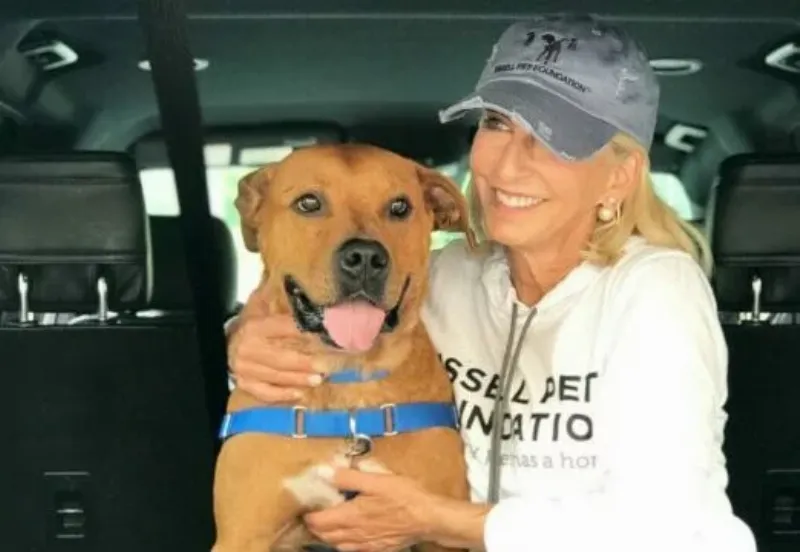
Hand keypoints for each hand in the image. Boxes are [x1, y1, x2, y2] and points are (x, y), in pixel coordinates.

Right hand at [227, 314, 320, 402]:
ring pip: (276, 376)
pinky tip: (299, 394)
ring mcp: (244, 368)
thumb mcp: (267, 314)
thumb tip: (321, 320)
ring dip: (299, 379)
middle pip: (282, 358)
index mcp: (256, 326)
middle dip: (306, 363)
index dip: (306, 333)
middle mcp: (248, 348)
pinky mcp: (244, 383)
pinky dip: (283, 394)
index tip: (326, 337)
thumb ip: (289, 318)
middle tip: (326, 367)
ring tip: (318, 379)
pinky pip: (266, 392)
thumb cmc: (255, 328)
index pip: (285, 329)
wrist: (226, 343)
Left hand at [304, 467, 436, 551]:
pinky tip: (348, 539)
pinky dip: (344, 545)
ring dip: (328, 537)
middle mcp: (354, 534)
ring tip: (325, 527)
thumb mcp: (376, 479)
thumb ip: (348, 477)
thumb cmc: (404, 495)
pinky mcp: (378, 549)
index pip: (319, 521)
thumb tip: (324, 472)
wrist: (428, 518)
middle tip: (312, 515)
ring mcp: (366, 545)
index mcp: (351, 516)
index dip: (308, 515)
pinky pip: (353, 551)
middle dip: (315, 527)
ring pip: (338, 545)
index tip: (305, 506)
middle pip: (325, 536)